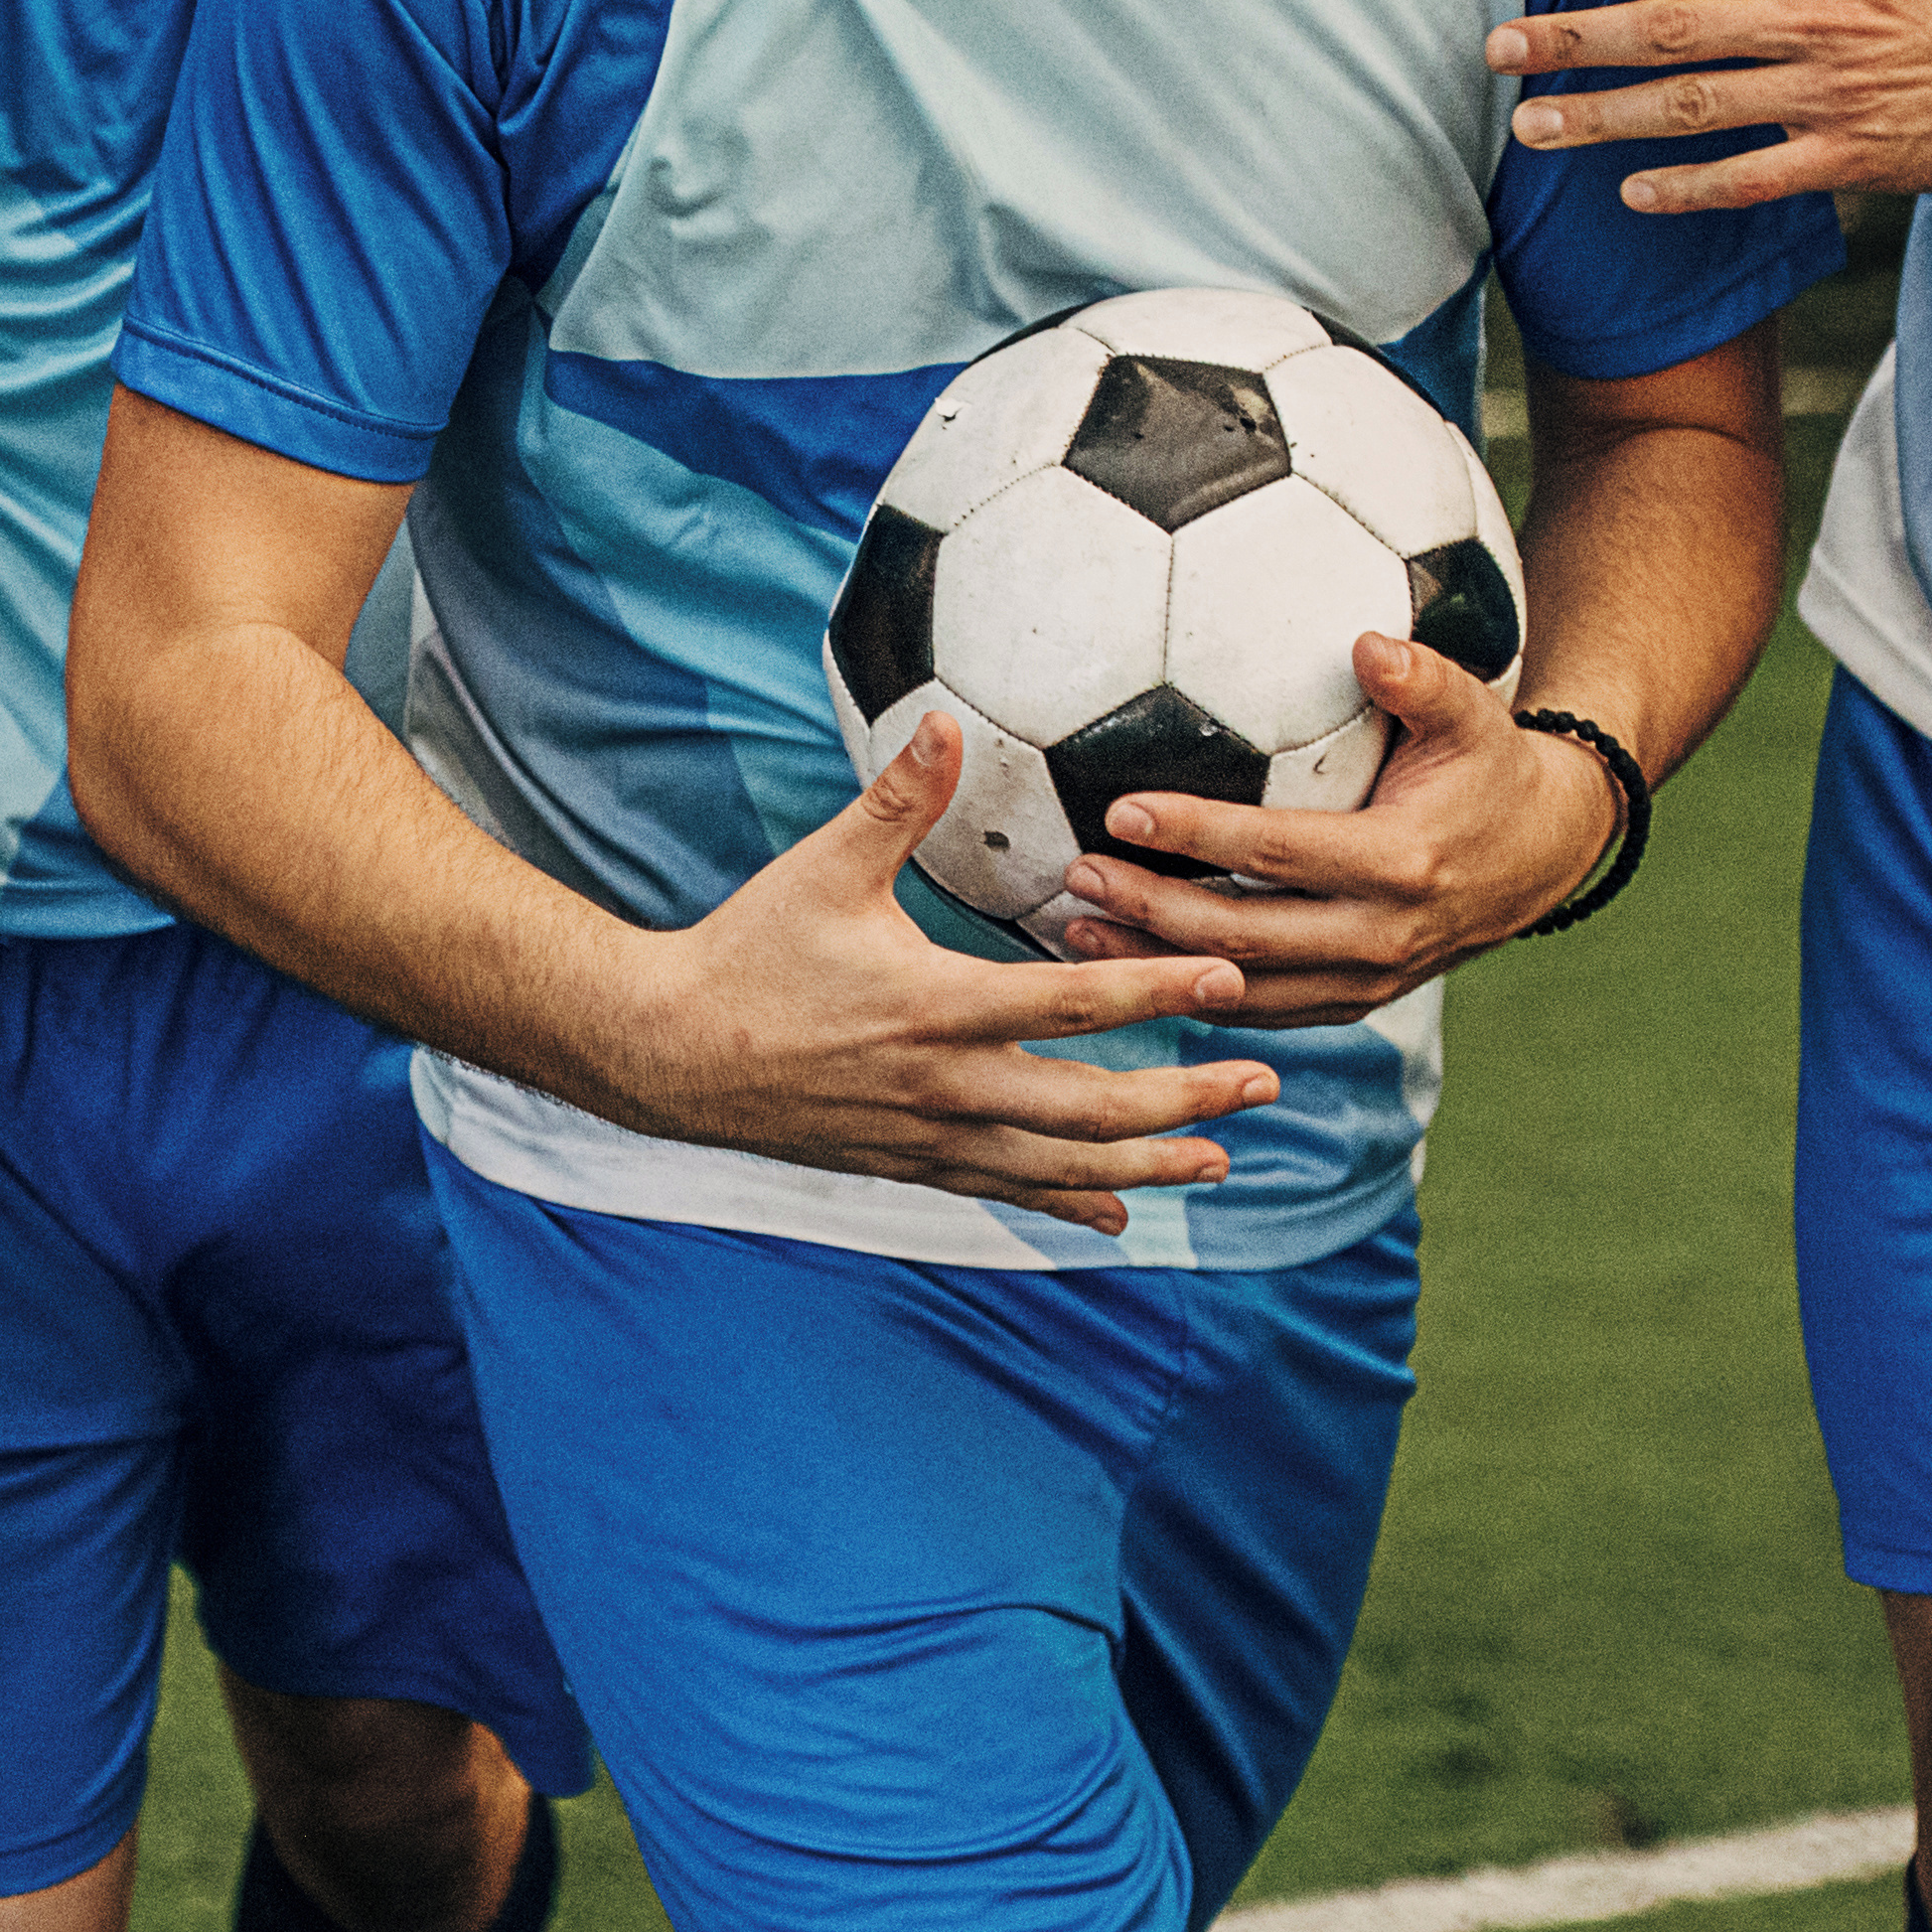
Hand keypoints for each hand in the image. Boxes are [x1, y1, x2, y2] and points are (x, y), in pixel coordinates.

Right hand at [601, 717, 1282, 1233]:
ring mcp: (929, 1137)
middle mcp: (944, 1087)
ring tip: (1221, 1157)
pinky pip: (1007, 1191)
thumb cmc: (749, 952)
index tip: (1232, 978)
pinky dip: (1071, 1202)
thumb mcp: (822, 868)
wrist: (669, 1056)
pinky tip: (1124, 1211)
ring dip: (1149, 1161)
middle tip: (1262, 1084)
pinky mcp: (909, 1164)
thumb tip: (946, 720)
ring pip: (1060, 1166)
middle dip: (1186, 1100)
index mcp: (935, 1008)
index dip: (1160, 992)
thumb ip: (896, 800)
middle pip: (1091, 1107)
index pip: (1073, 1005)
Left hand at [1036, 635, 1614, 1020]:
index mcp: (1401, 864)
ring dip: (1155, 962)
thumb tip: (1367, 641)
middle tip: (1077, 872)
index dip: (1197, 833)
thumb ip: (1423, 678)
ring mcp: (1368, 980)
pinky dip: (1193, 993)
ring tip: (1076, 928)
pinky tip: (1129, 967)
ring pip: (1243, 986)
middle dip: (1152, 908)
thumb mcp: (1474, 714)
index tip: (1122, 812)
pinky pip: (1264, 1010)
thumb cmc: (1491, 768)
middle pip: (1243, 933)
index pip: (1277, 852)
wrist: (1546, 855)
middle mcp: (1381, 936)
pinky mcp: (1355, 1002)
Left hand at [1497, 0, 1931, 216]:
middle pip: (1668, 27)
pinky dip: (1690, 187)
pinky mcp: (1857, 157)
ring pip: (1694, 108)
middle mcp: (1813, 21)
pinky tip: (1629, 190)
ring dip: (1604, 118)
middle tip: (1495, 46)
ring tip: (1531, 126)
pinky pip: (1755, 178)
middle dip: (1572, 37)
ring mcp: (1830, 94)